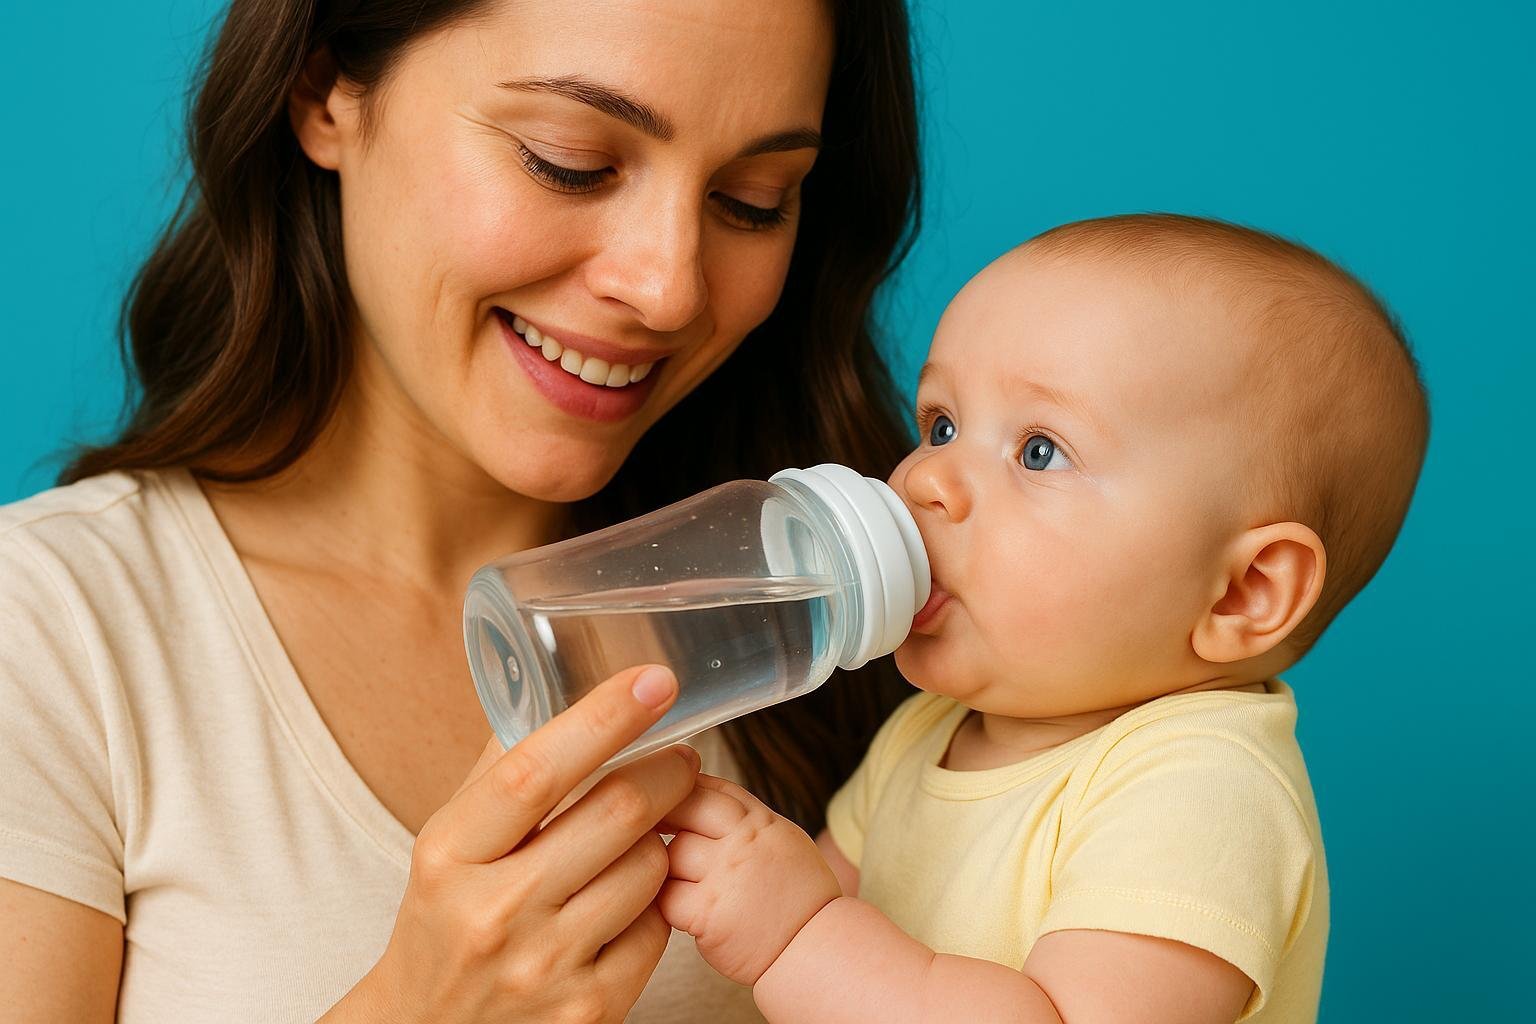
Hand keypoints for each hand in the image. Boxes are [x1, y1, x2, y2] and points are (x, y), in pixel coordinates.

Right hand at [327, 665, 699, 1023]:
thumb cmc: (447, 921)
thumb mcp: (450, 845)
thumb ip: (500, 770)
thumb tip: (554, 686)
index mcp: (451, 854)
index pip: (535, 770)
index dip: (603, 718)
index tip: (653, 681)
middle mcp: (495, 912)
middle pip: (617, 812)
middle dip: (666, 770)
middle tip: (679, 756)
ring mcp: (546, 965)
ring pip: (649, 865)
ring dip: (659, 838)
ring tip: (639, 837)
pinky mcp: (591, 1008)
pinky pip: (657, 925)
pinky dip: (654, 900)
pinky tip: (628, 897)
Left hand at [657, 774, 840, 986]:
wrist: (816, 951)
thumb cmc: (800, 901)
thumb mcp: (785, 842)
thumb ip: (747, 821)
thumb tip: (702, 798)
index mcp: (763, 823)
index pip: (713, 789)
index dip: (683, 788)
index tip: (666, 796)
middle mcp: (745, 843)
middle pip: (686, 809)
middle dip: (665, 818)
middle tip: (652, 830)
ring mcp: (726, 877)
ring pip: (673, 853)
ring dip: (668, 868)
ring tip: (682, 884)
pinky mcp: (708, 914)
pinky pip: (667, 897)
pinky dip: (668, 904)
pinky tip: (683, 912)